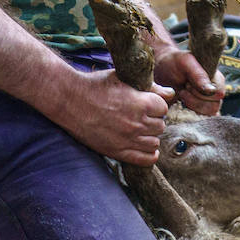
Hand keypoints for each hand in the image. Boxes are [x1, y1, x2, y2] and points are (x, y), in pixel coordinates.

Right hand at [42, 67, 171, 165]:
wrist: (68, 99)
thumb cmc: (95, 85)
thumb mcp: (123, 79)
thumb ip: (149, 87)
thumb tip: (171, 93)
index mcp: (140, 103)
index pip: (163, 108)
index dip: (155, 105)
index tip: (146, 104)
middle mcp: (137, 123)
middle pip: (160, 126)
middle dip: (152, 120)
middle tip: (140, 117)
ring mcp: (128, 139)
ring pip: (154, 142)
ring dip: (150, 136)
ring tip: (139, 130)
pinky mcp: (118, 151)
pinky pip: (145, 159)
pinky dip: (149, 154)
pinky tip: (145, 147)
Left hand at [154, 49, 225, 115]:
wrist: (162, 71)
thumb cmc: (174, 63)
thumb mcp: (184, 62)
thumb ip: (199, 75)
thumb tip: (211, 90)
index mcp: (217, 79)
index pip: (218, 93)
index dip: (202, 92)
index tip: (188, 83)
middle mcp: (216, 92)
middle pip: (214, 106)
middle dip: (194, 99)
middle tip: (183, 88)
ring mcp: (210, 103)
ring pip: (209, 114)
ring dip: (192, 105)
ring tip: (182, 94)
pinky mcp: (201, 112)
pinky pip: (203, 120)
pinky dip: (192, 115)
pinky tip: (183, 104)